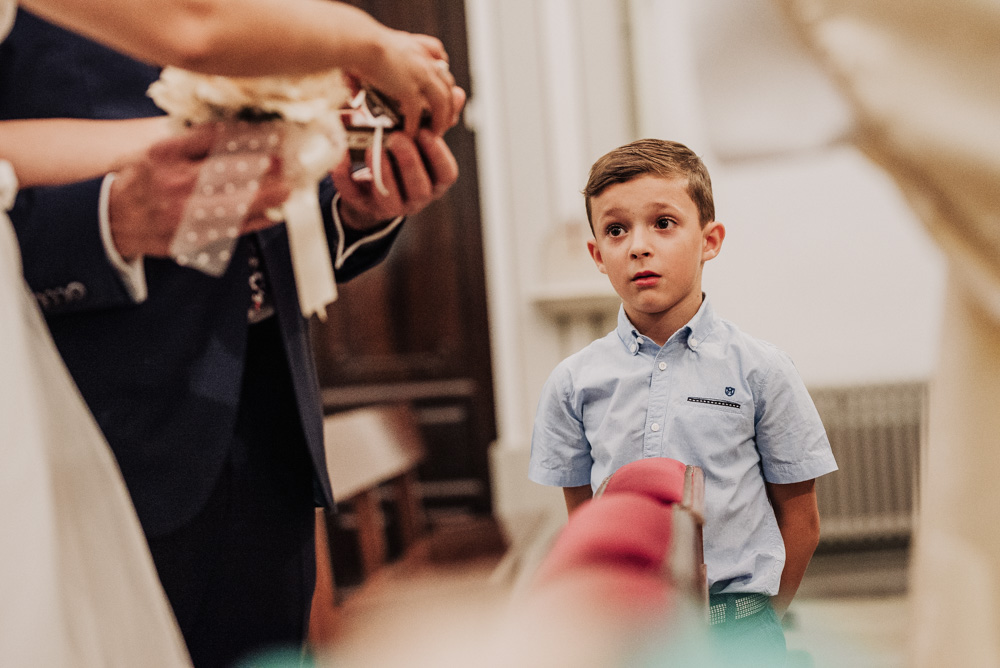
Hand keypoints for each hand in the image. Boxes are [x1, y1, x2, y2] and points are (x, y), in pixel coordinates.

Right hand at [108, 123, 290, 260]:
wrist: (110, 220)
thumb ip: (190, 141)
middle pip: (229, 173)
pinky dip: (256, 221)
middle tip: (285, 163)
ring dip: (267, 197)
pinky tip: (273, 213)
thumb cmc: (138, 181)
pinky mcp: (189, 237)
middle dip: (263, 167)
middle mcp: (173, 182)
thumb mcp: (154, 150)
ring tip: (287, 189)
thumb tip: (236, 130)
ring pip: (235, 205)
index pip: (213, 137)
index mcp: (164, 153)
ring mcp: (182, 213)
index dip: (247, 135)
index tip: (269, 134)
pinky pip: (231, 230)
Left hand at [331, 128, 458, 230]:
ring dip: (382, 171)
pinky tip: (341, 159)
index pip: (446, 173)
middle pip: (419, 187)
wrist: (374, 190)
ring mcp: (390, 206)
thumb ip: (438, 121)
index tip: (427, 132)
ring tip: (373, 147)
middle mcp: (416, 197)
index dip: (438, 154)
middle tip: (397, 137)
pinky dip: (346, 178)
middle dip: (409, 162)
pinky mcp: (363, 206)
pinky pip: (353, 195)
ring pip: (390, 198)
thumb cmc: (403, 159)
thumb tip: (459, 94)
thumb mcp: (421, 142)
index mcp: (434, 181)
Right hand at [348, 29, 457, 135]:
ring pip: (442, 101)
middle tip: (445, 117)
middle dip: (449, 102)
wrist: (358, 42)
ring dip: (441, 119)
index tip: (439, 79)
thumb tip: (353, 88)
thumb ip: (368, 68)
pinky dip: (414, 126)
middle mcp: (422, 59)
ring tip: (435, 132)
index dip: (440, 69)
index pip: (438, 54)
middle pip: (447, 82)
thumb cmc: (356, 43)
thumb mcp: (368, 48)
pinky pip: (417, 113)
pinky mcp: (409, 90)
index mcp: (413, 46)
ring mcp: (419, 75)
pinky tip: (410, 135)